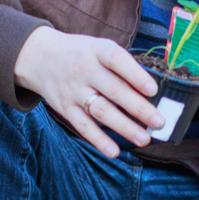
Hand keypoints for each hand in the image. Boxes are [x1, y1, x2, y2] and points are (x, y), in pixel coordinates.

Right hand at [13, 26, 163, 156]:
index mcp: (97, 50)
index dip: (136, 75)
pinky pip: (84, 127)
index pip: (117, 61)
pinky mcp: (65, 108)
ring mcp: (74, 90)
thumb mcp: (98, 47)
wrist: (39, 57)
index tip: (153, 90)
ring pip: (102, 112)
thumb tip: (152, 91)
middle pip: (114, 90)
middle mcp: (84, 70)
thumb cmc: (80, 53)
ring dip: (125, 127)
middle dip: (139, 108)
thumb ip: (121, 65)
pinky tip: (115, 151)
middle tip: (159, 122)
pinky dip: (99, 140)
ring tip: (144, 138)